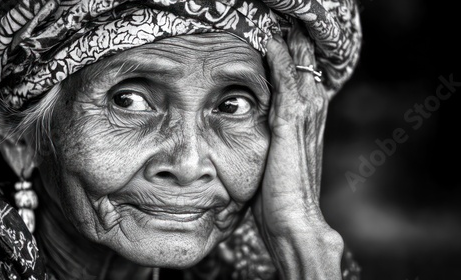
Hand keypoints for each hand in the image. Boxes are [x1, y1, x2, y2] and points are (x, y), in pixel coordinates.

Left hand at [252, 28, 343, 279]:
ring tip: (286, 29)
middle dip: (301, 54)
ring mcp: (301, 125)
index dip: (298, 71)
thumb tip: (262, 147)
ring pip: (300, 76)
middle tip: (294, 31)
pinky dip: (281, 66)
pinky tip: (274, 47)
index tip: (290, 50)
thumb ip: (274, 150)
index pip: (304, 91)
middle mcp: (309, 123)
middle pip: (308, 78)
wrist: (294, 223)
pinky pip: (286, 89)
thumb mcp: (277, 169)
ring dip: (293, 51)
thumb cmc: (282, 203)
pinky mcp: (289, 129)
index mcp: (305, 132)